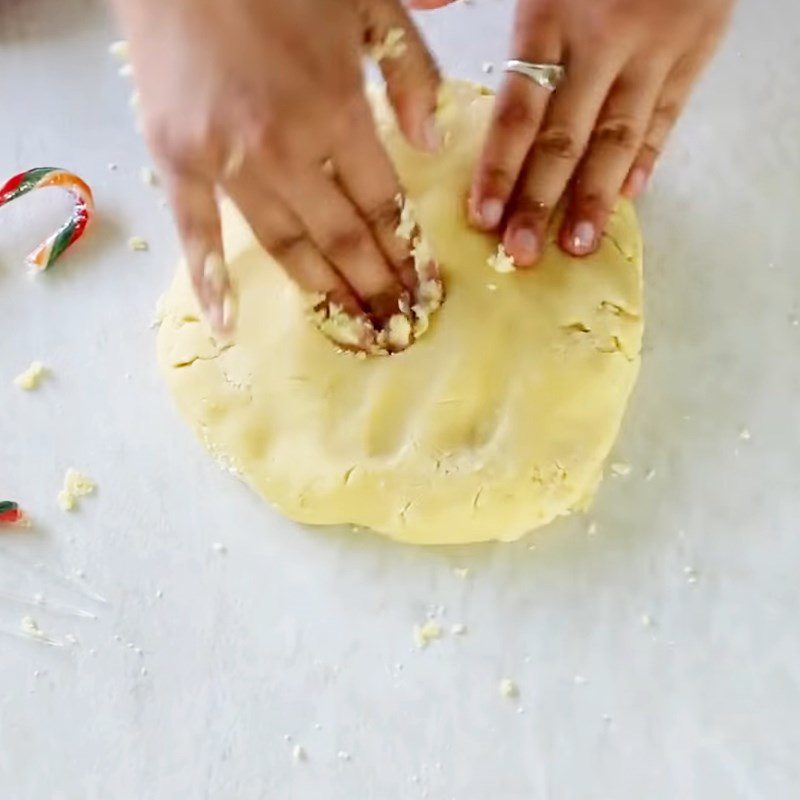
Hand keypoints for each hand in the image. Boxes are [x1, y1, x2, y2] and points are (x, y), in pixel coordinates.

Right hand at [112, 0, 439, 330]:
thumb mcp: (370, 0)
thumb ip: (411, 74)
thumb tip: (434, 149)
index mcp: (336, 108)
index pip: (384, 204)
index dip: (407, 251)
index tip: (424, 290)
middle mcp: (284, 147)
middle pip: (342, 236)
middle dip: (375, 287)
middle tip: (397, 329)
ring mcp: (224, 158)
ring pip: (285, 244)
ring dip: (323, 292)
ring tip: (351, 331)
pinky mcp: (174, 156)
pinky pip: (194, 229)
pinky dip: (209, 278)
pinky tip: (226, 322)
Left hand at [411, 0, 733, 264]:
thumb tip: (425, 6)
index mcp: (551, 14)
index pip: (520, 109)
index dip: (500, 168)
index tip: (484, 216)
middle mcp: (604, 42)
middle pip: (566, 137)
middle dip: (541, 201)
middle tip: (522, 253)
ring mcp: (655, 50)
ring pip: (619, 139)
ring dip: (596, 198)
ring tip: (576, 245)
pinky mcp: (697, 50)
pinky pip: (667, 116)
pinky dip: (647, 159)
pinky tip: (628, 198)